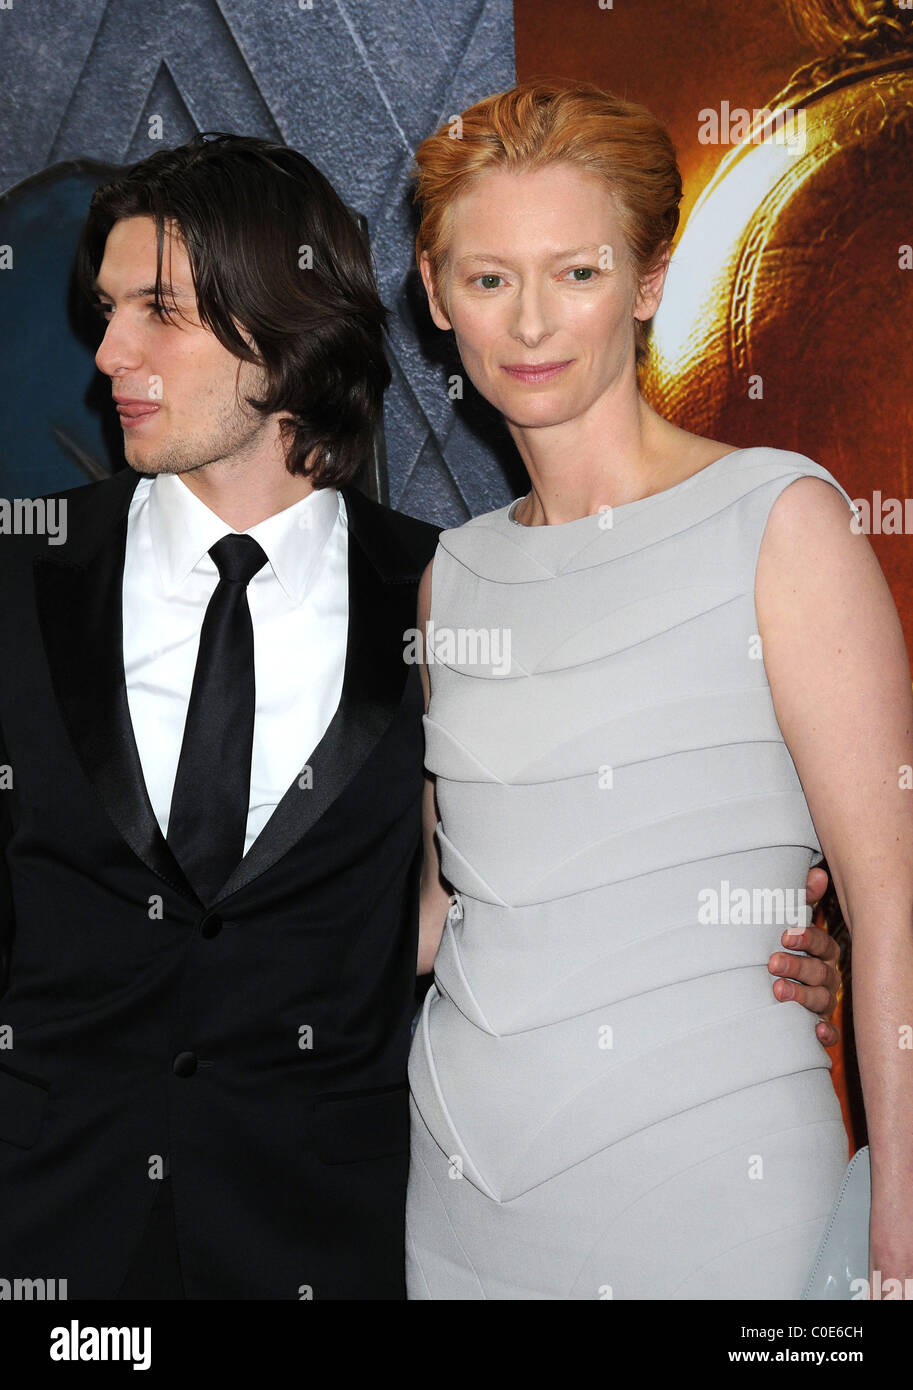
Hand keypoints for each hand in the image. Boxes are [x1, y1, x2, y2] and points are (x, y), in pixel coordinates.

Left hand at [767, 867, 839, 1047]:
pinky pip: (829, 1030)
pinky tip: (815, 1030)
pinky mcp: (818, 1023)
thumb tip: (817, 873)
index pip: (821, 943)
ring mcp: (824, 1000)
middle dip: (797, 966)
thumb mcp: (788, 919)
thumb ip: (800, 899)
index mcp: (821, 951)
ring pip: (822, 999)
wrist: (767, 984)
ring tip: (778, 990)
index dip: (806, 939)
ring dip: (802, 995)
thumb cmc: (783, 946)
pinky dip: (825, 1032)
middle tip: (772, 963)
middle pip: (819, 971)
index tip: (785, 935)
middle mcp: (826, 975)